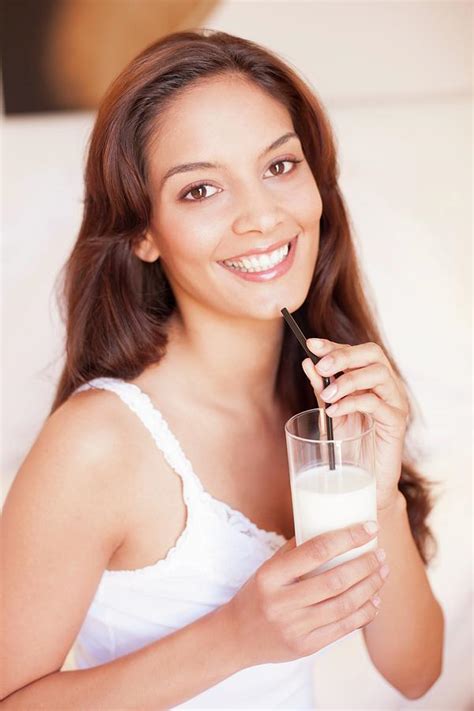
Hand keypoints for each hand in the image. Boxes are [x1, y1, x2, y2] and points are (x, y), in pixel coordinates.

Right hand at [225, 523, 388, 666]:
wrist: (236, 637)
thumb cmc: (257, 594)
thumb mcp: (267, 568)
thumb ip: (295, 551)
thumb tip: (331, 527)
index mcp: (270, 575)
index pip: (316, 551)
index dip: (347, 538)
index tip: (369, 528)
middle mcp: (281, 602)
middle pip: (335, 581)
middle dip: (365, 565)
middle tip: (380, 554)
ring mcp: (294, 627)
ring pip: (344, 605)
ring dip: (370, 587)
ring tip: (382, 572)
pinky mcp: (306, 647)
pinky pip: (343, 629)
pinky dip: (364, 612)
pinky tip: (374, 599)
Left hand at [302, 338, 408, 510]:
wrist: (362, 482)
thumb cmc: (348, 446)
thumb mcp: (331, 412)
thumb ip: (322, 388)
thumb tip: (309, 362)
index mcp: (371, 380)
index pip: (356, 352)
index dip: (333, 345)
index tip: (311, 344)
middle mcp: (386, 386)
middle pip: (373, 354)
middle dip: (344, 355)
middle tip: (322, 366)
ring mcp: (395, 403)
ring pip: (378, 373)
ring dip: (348, 380)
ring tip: (326, 396)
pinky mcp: (396, 423)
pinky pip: (377, 403)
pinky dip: (353, 402)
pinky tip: (335, 411)